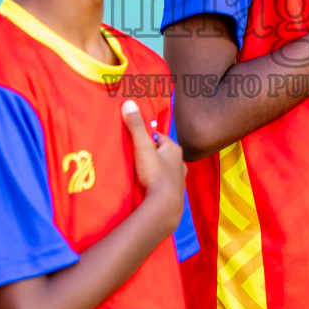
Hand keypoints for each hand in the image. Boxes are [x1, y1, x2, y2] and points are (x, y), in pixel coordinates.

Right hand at [122, 101, 184, 234]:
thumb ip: (135, 126)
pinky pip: (166, 183)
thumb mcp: (142, 147)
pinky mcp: (176, 193)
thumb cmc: (155, 173)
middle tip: (137, 158)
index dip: (147, 139)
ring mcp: (179, 179)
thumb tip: (128, 103)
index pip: (159, 137)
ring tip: (143, 174)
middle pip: (163, 153)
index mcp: (174, 149)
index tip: (136, 143)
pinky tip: (150, 187)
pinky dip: (159, 183)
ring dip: (156, 169)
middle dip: (152, 154)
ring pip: (166, 169)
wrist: (165, 205)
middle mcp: (180, 162)